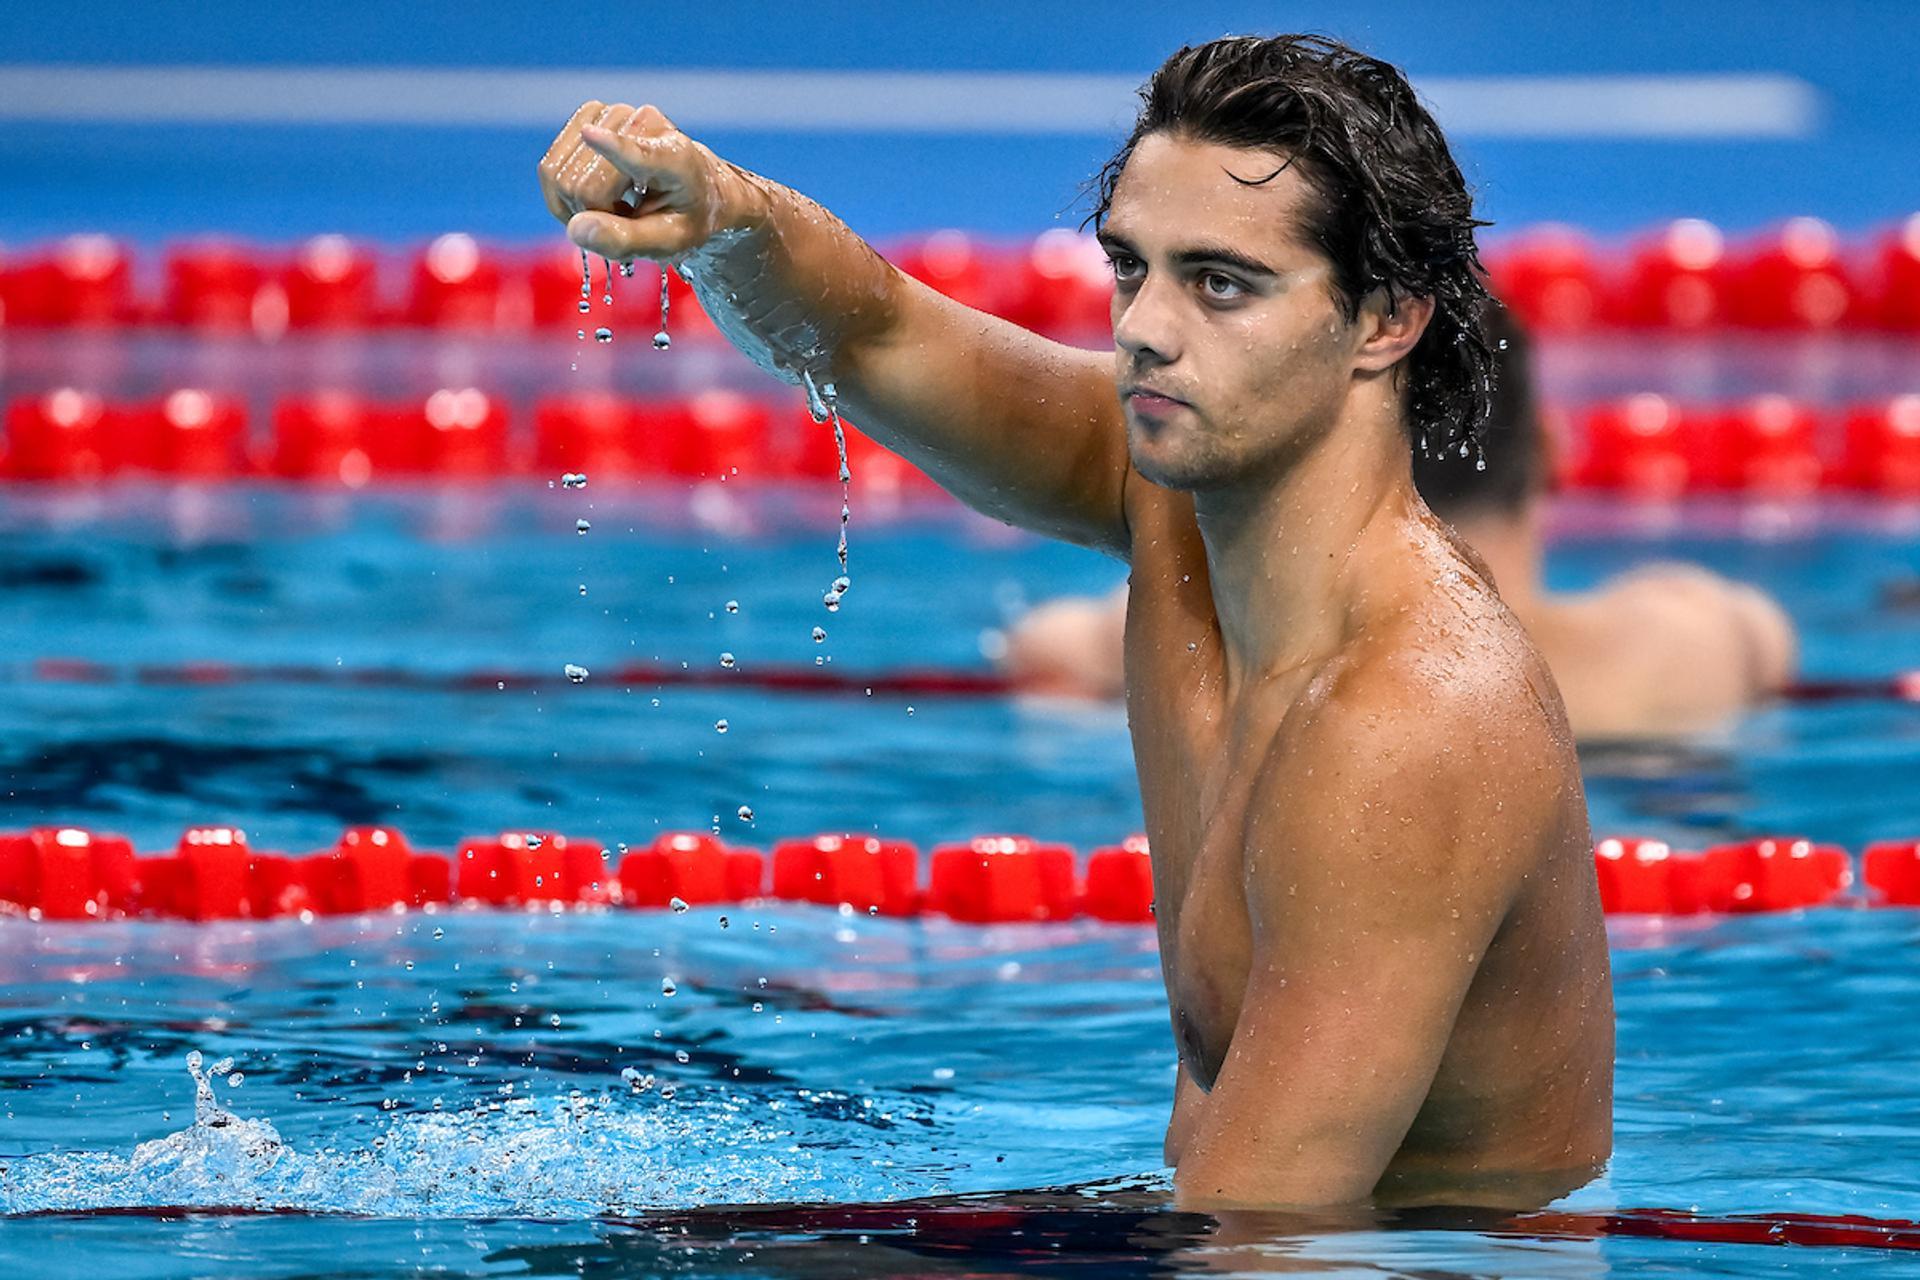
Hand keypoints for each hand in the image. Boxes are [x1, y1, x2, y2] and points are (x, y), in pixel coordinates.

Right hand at [535, 101, 746, 260]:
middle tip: (622, 220)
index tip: (590, 134)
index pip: (639, 153)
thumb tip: (576, 229)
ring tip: (612, 206)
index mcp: (675, 158)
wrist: (696, 188)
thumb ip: (626, 240)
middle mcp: (643, 124)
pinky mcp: (589, 114)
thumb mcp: (668, 242)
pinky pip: (549, 165)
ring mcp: (612, 114)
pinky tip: (593, 195)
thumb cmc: (685, 218)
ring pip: (558, 174)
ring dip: (576, 204)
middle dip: (591, 216)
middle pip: (581, 185)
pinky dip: (563, 191)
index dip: (612, 146)